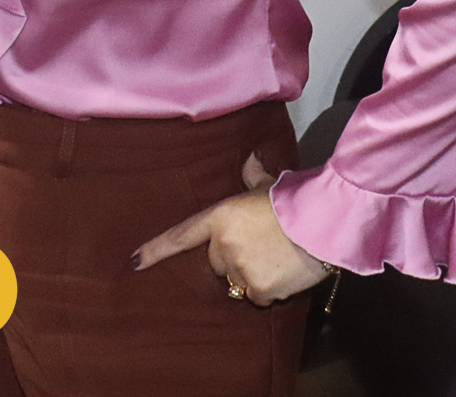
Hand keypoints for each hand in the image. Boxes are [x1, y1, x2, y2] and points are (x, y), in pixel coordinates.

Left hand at [131, 154, 332, 306]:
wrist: (322, 223)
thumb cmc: (294, 200)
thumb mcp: (268, 183)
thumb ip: (251, 175)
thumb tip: (248, 158)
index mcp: (220, 217)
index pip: (181, 236)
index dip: (156, 250)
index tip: (134, 261)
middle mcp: (223, 245)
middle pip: (217, 262)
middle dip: (234, 257)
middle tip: (261, 245)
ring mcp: (239, 269)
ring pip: (238, 281)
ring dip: (252, 274)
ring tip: (276, 257)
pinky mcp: (258, 289)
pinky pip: (256, 297)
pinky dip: (268, 290)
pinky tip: (284, 272)